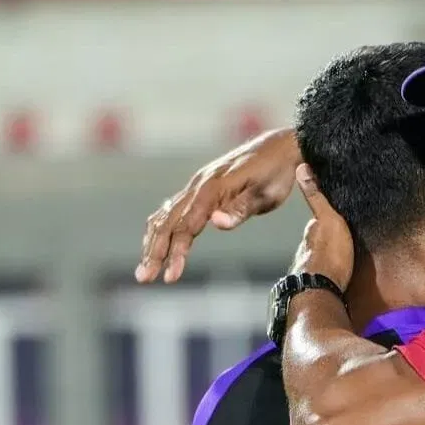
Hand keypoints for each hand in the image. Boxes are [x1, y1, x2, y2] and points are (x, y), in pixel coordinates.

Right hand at [136, 128, 299, 283]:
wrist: (281, 147)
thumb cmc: (277, 174)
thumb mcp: (267, 194)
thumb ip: (241, 209)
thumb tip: (216, 223)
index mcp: (212, 189)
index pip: (186, 226)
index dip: (176, 253)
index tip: (170, 277)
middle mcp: (198, 186)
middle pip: (168, 222)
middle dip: (154, 251)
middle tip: (143, 277)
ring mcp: (197, 185)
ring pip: (166, 215)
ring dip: (153, 242)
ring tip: (145, 268)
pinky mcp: (201, 187)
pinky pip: (173, 208)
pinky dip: (161, 227)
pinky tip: (155, 241)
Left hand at [289, 164, 354, 288]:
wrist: (321, 293)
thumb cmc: (328, 256)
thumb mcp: (329, 220)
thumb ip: (316, 197)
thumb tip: (301, 167)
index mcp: (312, 232)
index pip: (319, 220)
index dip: (327, 218)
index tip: (335, 216)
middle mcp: (306, 249)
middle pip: (317, 240)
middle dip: (326, 239)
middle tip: (340, 238)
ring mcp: (308, 268)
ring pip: (318, 258)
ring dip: (326, 258)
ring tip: (339, 258)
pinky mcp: (315, 286)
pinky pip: (322, 275)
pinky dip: (326, 273)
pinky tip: (332, 277)